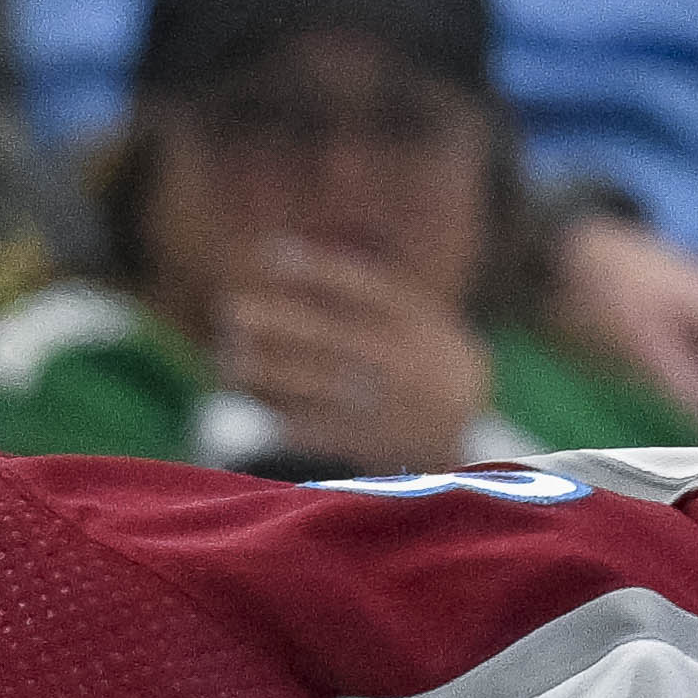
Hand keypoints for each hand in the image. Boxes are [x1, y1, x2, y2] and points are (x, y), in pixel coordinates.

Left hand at [215, 236, 497, 474]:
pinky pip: (314, 428)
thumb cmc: (425, 357)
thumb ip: (370, 291)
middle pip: (325, 334)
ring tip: (230, 359)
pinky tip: (253, 402)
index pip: (359, 286)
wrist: (467, 427)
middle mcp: (398, 358)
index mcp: (413, 320)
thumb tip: (293, 260)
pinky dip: (279, 416)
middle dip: (274, 322)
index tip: (270, 256)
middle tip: (230, 310)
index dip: (314, 269)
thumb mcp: (417, 314)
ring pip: (311, 384)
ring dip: (265, 371)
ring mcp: (382, 402)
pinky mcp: (367, 441)